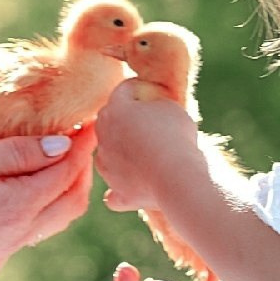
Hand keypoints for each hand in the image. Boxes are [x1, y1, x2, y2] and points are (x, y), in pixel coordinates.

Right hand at [0, 127, 95, 280]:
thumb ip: (13, 154)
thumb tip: (61, 145)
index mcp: (15, 206)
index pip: (68, 170)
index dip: (83, 140)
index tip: (90, 112)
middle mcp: (19, 230)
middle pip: (74, 198)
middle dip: (85, 163)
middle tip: (83, 128)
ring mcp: (6, 243)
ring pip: (59, 213)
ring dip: (69, 181)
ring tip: (65, 147)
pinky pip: (39, 222)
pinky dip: (50, 195)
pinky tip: (35, 173)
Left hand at [91, 84, 207, 213]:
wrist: (176, 176)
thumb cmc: (174, 135)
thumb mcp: (171, 107)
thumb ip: (156, 103)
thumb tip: (152, 108)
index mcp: (114, 110)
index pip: (124, 91)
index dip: (140, 89)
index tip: (153, 93)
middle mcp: (103, 137)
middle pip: (109, 122)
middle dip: (124, 120)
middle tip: (146, 122)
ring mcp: (107, 166)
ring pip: (108, 155)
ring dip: (121, 152)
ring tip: (146, 154)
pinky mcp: (117, 191)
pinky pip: (114, 191)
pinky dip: (122, 189)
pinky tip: (133, 187)